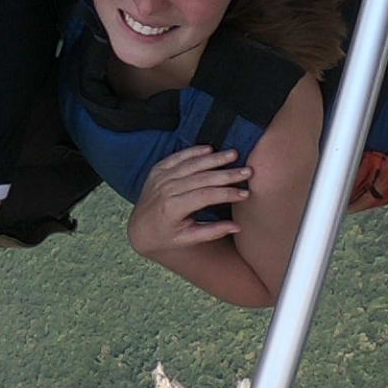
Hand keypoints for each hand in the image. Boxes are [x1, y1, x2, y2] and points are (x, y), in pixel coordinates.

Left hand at [128, 144, 251, 259]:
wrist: (139, 228)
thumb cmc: (165, 236)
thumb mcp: (187, 239)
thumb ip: (212, 232)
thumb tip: (237, 227)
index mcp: (173, 207)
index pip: (205, 196)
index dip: (227, 194)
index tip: (245, 193)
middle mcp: (166, 189)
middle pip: (202, 178)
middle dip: (227, 174)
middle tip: (248, 171)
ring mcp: (161, 177)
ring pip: (192, 164)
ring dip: (214, 158)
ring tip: (234, 154)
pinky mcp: (158, 169)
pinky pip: (178, 157)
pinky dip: (194, 151)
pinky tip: (210, 148)